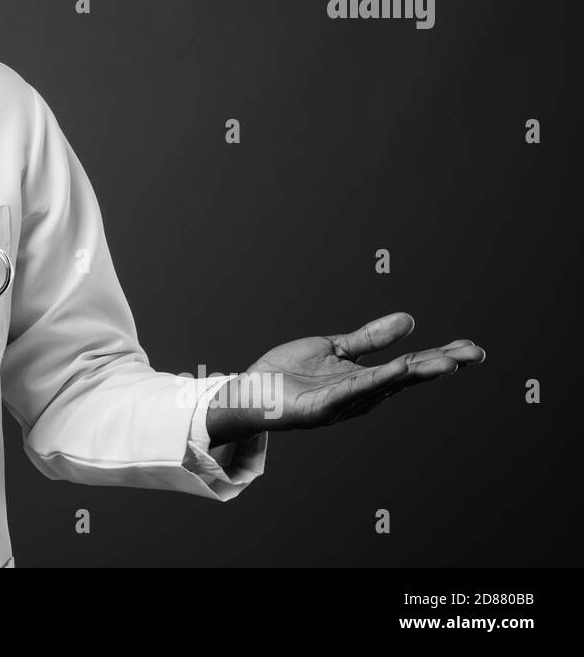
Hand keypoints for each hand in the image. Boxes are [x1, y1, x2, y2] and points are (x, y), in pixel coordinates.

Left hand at [205, 312, 484, 442]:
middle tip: (474, 354)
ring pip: (386, 384)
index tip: (472, 349)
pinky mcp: (322, 407)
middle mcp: (362, 393)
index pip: (410, 366)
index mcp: (367, 380)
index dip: (441, 356)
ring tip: (447, 362)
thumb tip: (410, 320)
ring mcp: (343, 401)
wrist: (251, 391)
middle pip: (407, 376)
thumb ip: (370, 338)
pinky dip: (376, 382)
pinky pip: (352, 392)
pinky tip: (396, 371)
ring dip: (417, 373)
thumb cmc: (291, 374)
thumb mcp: (336, 348)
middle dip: (441, 365)